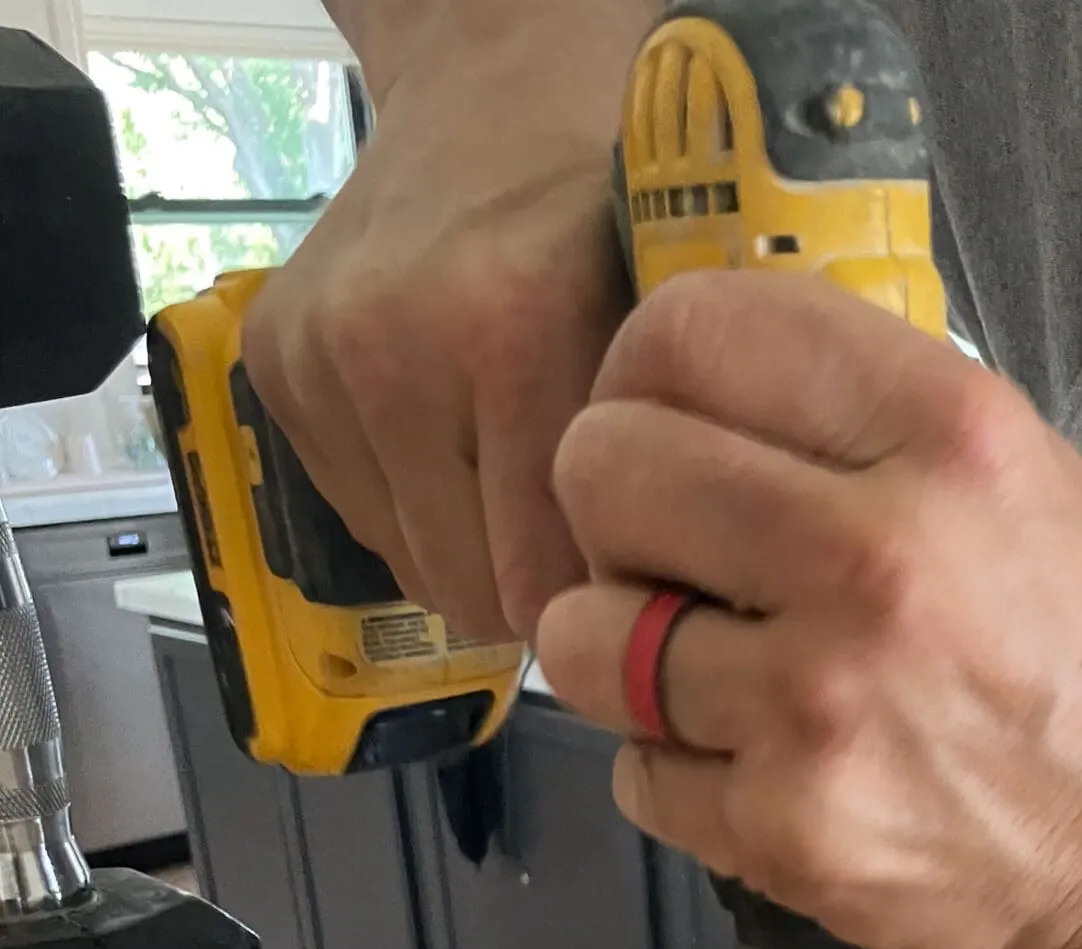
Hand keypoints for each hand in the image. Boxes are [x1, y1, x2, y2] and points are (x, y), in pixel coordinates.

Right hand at [243, 0, 634, 640]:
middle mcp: (395, 344)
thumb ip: (671, 466)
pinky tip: (461, 442)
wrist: (498, 77)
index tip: (639, 585)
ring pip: (417, 570)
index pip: (547, 585)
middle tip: (587, 539)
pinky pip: (365, 523)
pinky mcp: (277, 366)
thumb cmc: (609, 194)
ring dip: (477, 555)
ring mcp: (323, 357)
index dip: (603, 602)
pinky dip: (421, 510)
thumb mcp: (682, 320)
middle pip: (475, 593)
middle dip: (540, 591)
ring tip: (523, 479)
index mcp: (510, 328)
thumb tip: (669, 617)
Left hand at [533, 271, 1081, 948]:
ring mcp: (817, 704)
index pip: (695, 330)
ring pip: (582, 636)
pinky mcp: (781, 829)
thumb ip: (867, 417)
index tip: (657, 421)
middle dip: (615, 513)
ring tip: (707, 675)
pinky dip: (677, 774)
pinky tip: (761, 769)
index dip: (641, 370)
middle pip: (605, 467)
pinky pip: (632, 771)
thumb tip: (692, 382)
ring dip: (621, 655)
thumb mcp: (1025, 483)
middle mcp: (875, 557)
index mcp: (947, 437)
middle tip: (673, 560)